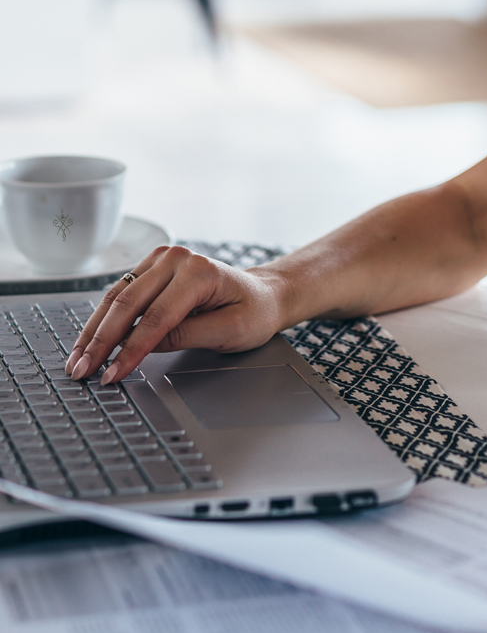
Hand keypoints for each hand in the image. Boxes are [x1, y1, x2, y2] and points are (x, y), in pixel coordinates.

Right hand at [64, 245, 289, 383]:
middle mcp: (178, 259)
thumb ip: (187, 336)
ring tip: (77, 360)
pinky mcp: (152, 267)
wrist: (263, 295)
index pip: (157, 317)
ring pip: (117, 297)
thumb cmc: (254, 312)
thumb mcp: (230, 331)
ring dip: (94, 330)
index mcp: (200, 272)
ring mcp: (162, 259)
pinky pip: (121, 293)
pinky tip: (90, 341)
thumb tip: (144, 345)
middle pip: (128, 304)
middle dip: (101, 341)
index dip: (130, 349)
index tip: (112, 374)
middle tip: (82, 371)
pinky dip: (104, 318)